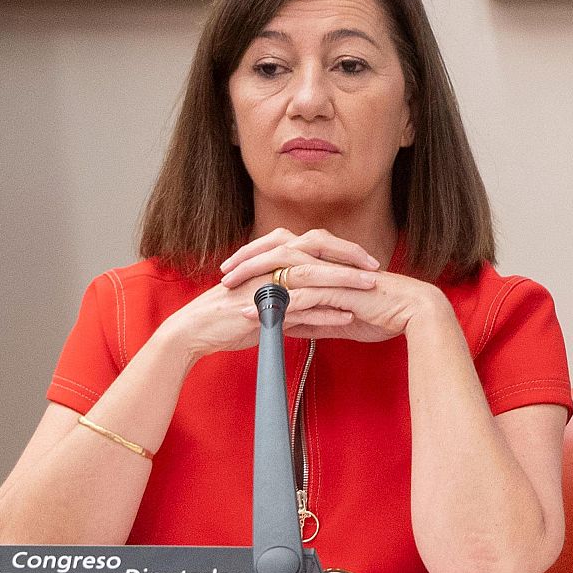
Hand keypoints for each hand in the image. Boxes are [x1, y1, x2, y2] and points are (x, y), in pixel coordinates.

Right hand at [159, 231, 378, 361]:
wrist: (196, 328)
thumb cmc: (229, 313)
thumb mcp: (261, 294)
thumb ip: (286, 290)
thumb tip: (312, 296)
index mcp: (271, 257)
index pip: (313, 243)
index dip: (342, 249)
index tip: (367, 259)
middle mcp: (270, 264)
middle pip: (316, 250)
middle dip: (349, 257)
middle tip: (375, 266)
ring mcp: (266, 284)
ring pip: (312, 276)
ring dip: (344, 282)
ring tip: (370, 289)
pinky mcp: (262, 308)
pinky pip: (300, 307)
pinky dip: (325, 311)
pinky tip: (346, 317)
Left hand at [246, 267, 448, 342]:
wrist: (412, 312)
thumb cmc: (381, 312)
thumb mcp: (338, 319)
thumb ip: (312, 319)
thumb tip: (289, 327)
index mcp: (325, 263)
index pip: (283, 254)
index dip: (257, 261)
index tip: (234, 273)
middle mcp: (325, 262)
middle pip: (277, 254)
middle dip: (247, 264)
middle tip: (223, 276)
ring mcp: (330, 274)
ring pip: (283, 274)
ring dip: (255, 285)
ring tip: (230, 298)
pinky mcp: (337, 290)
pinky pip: (300, 298)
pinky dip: (277, 306)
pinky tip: (257, 317)